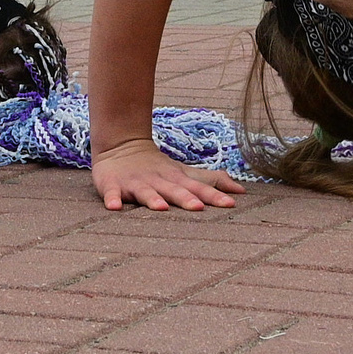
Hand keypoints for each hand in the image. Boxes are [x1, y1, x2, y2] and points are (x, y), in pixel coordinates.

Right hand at [90, 137, 240, 210]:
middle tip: (198, 208)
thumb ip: (211, 181)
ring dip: (152, 199)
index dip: (213, 195)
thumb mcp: (185, 173)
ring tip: (160, 208)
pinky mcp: (112, 184)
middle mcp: (157, 181)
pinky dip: (112, 199)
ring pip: (145, 192)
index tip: (230, 204)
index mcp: (176, 179)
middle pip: (173, 190)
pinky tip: (114, 207)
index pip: (198, 187)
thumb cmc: (159, 167)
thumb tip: (241, 191)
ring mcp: (134, 183)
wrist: (121, 145)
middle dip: (185, 198)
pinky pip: (111, 193)